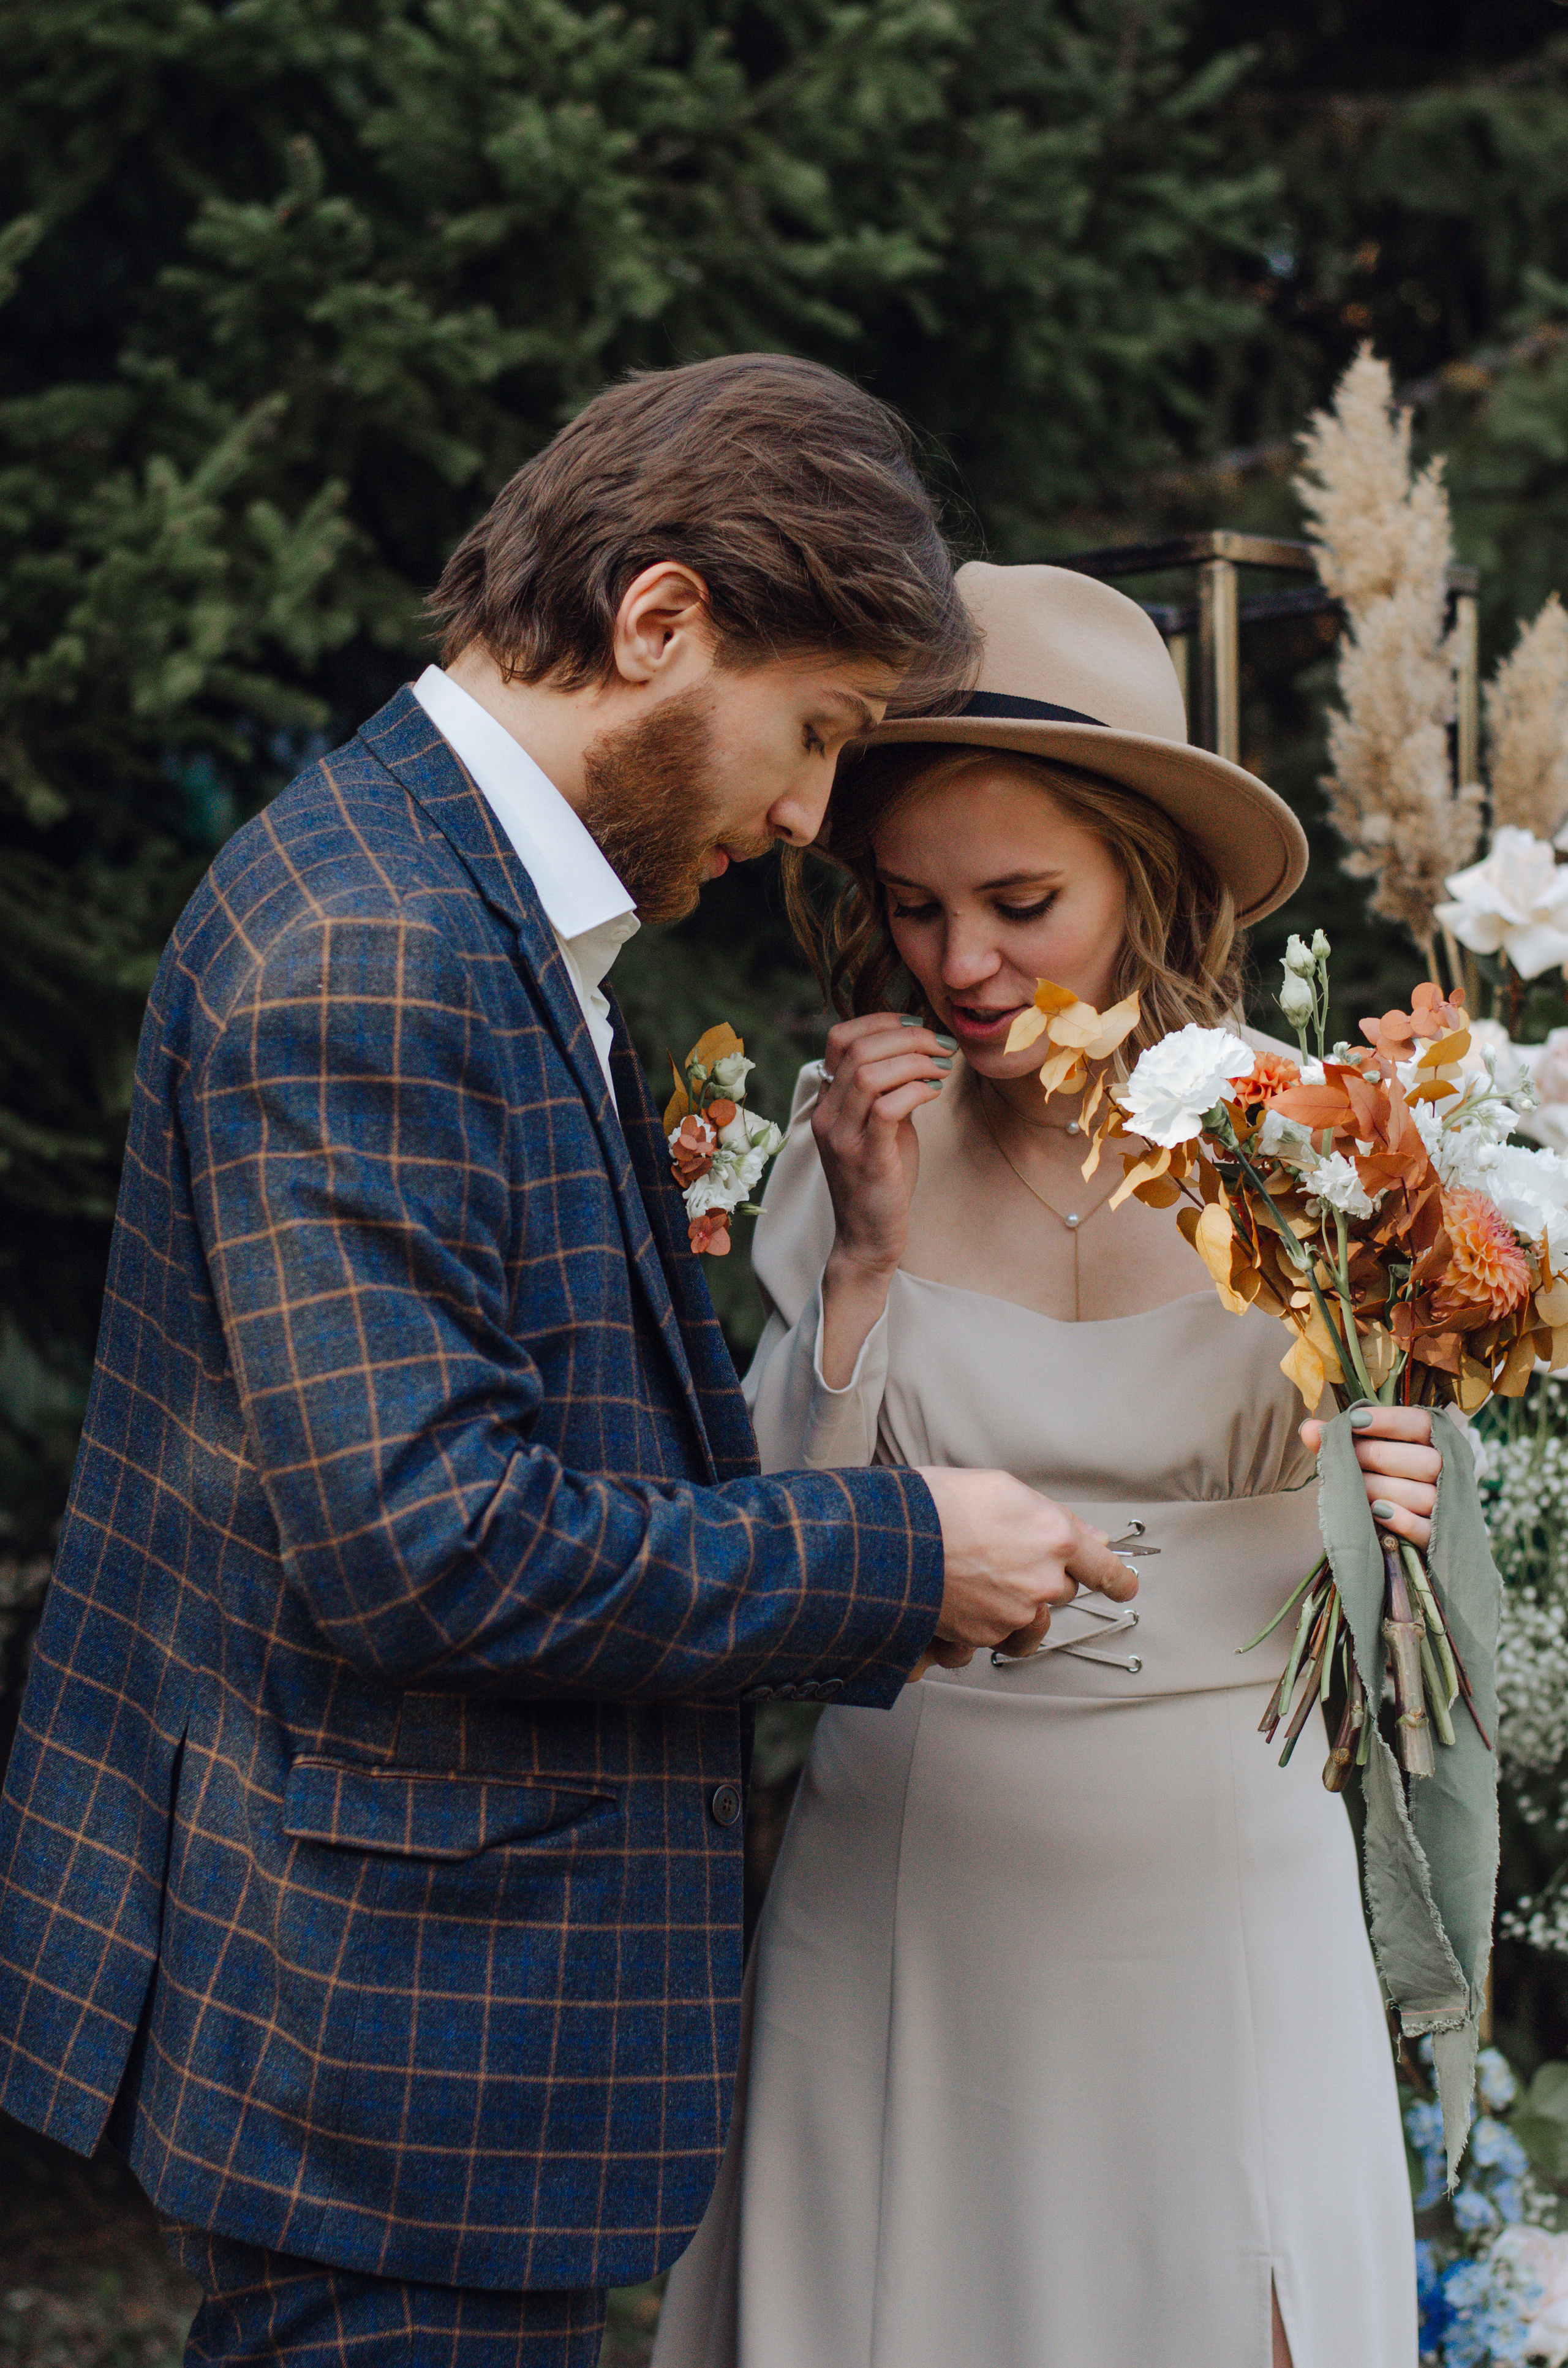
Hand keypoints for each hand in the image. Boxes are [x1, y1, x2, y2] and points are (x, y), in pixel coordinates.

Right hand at [813, 1013, 952, 1280]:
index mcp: (827, 1101)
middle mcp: (826, 1114)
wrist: (868, 1238)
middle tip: (941, 1046)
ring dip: (914, 1061)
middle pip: (858, 1049)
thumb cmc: (881, 1179)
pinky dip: (917, 1091)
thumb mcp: (883, 1126)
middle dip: (908, 1037)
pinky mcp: (866, 1159)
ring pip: (869, 1074)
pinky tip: (934, 1093)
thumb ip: (891, 1089)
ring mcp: (842, 1137)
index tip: (920, 1026)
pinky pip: (887, 1108)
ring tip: (941, 1069)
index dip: (882, 1021)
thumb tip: (919, 1051)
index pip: (840, 1038)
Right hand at [910, 1467, 1139, 1677]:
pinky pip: (994, 1637)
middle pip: (1061, 1591)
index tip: (1124, 1585)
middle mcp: (1042, 1582)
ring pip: (1031, 1619)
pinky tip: (959, 1599)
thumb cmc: (937, 1505)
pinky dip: (980, 1623)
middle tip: (1002, 1557)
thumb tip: (1087, 1537)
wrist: (891, 1539)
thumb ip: (1053, 1517)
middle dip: (1040, 1578)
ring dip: (1015, 1606)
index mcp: (1055, 1539)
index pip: (1106, 1569)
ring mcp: (1014, 1613)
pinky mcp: (983, 1637)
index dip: (1119, 1580)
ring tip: (981, 1582)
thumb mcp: (1003, 1489)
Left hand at [1299, 1404, 1439, 1547]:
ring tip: (1357, 1488)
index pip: (1422, 1424)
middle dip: (1378, 1456)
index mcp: (1435, 1443)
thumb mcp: (1362, 1460)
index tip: (1354, 1420)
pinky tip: (1377, 1512)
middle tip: (1347, 1457)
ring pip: (1425, 1494)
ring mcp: (1448, 1508)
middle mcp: (1449, 1473)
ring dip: (1384, 1489)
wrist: (1403, 1535)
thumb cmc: (1381, 1483)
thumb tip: (1309, 1428)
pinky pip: (1427, 1529)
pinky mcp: (1440, 1540)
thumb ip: (1339, 1443)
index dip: (1390, 1420)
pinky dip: (1402, 1520)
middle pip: (1424, 1459)